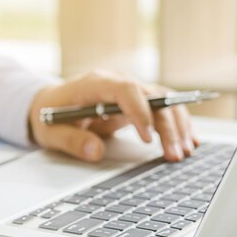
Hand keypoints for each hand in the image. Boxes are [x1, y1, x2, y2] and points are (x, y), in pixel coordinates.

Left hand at [29, 70, 199, 161]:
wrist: (48, 105)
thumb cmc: (49, 116)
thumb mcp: (51, 132)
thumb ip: (71, 141)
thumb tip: (95, 151)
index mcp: (94, 84)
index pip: (125, 90)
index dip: (139, 111)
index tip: (147, 137)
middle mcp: (116, 82)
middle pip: (152, 96)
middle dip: (166, 126)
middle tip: (173, 153)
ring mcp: (129, 90)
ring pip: (164, 100)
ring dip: (176, 126)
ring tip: (184, 152)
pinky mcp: (136, 102)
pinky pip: (163, 107)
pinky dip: (177, 123)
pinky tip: (189, 140)